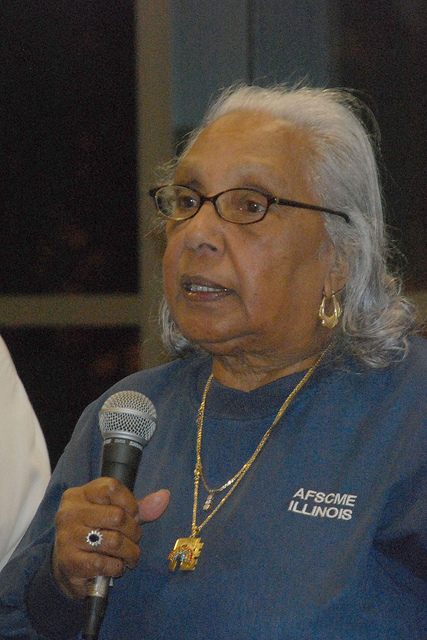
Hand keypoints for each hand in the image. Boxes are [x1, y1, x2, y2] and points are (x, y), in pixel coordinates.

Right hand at [52, 478, 168, 598]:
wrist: (68, 568)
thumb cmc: (96, 534)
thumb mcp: (116, 514)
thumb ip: (140, 507)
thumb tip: (164, 496)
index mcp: (79, 495)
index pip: (112, 487)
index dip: (131, 503)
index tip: (133, 515)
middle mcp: (69, 513)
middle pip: (117, 516)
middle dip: (134, 532)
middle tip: (134, 540)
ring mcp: (67, 537)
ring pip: (114, 542)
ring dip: (130, 552)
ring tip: (130, 556)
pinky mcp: (69, 562)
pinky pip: (106, 564)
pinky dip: (117, 568)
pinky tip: (115, 567)